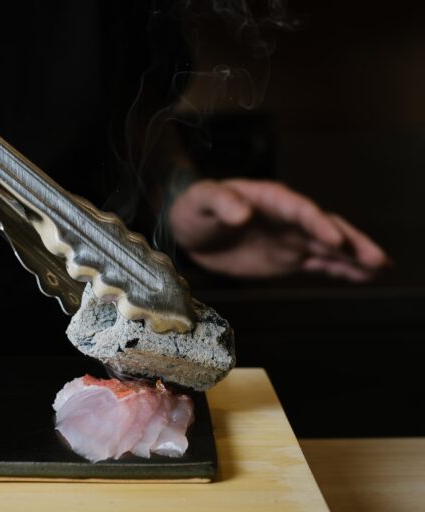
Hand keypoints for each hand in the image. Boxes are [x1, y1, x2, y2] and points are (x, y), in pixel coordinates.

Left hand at [168, 179, 389, 281]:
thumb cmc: (196, 209)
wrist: (192, 231)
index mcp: (269, 198)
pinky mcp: (289, 258)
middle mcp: (287, 217)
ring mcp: (291, 238)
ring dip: (355, 257)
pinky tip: (365, 276)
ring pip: (329, 247)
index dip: (317, 223)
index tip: (334, 239)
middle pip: (324, 226)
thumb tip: (242, 213)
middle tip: (375, 257)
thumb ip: (220, 202)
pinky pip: (320, 263)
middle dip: (350, 242)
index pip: (298, 209)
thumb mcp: (201, 200)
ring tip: (382, 267)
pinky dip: (343, 270)